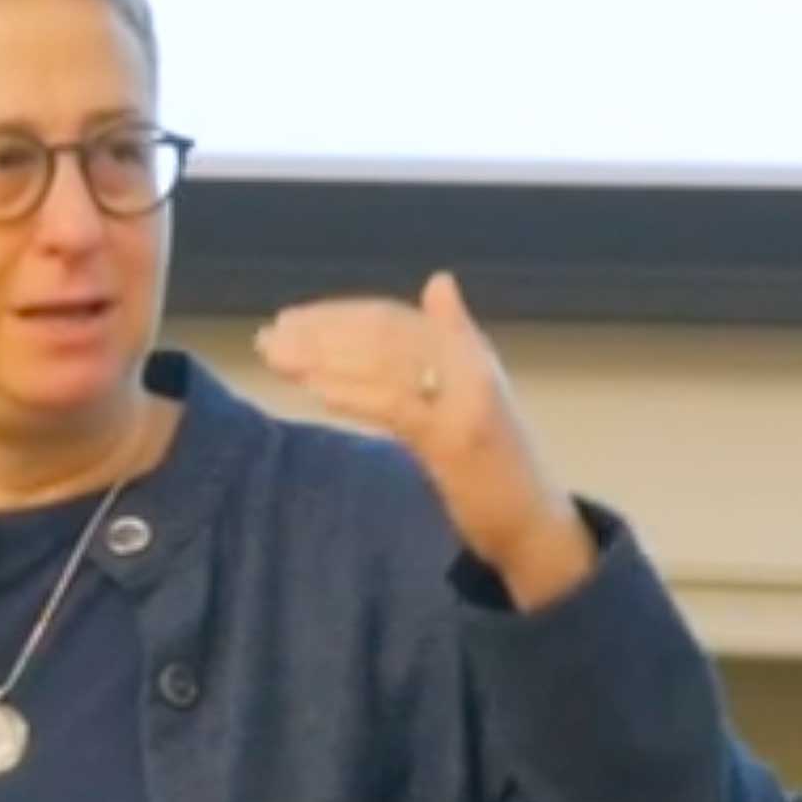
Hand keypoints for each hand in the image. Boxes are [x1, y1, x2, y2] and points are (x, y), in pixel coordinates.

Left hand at [253, 271, 599, 607]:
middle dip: (320, 333)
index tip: (290, 319)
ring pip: (385, 364)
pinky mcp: (459, 439)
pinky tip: (320, 392)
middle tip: (267, 338)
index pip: (390, 319)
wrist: (534, 520)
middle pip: (382, 335)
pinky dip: (358, 395)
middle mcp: (469, 364)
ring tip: (278, 358)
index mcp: (466, 352)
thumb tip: (440, 281)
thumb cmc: (496, 463)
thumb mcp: (465, 399)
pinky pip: (399, 408)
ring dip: (325, 359)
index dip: (336, 315)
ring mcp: (465, 400)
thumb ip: (446, 344)